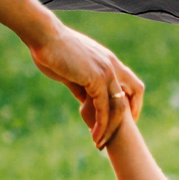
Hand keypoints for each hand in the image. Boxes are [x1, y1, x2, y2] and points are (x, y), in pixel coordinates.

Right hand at [30, 22, 143, 146]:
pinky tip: (94, 136)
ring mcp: (106, 71)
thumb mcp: (71, 71)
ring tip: (100, 143)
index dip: (131, 101)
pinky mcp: (96, 79)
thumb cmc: (52, 50)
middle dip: (129, 117)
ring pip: (119, 106)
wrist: (44, 36)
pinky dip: (101, 125)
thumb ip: (81, 86)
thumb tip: (84, 101)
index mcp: (108, 60)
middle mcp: (112, 65)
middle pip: (134, 93)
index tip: (123, 118)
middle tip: (117, 135)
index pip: (131, 83)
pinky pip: (103, 108)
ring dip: (111, 128)